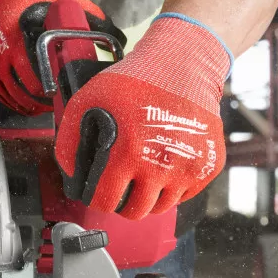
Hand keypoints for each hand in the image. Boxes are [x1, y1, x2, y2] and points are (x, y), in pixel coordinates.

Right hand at [0, 0, 123, 114]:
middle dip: (50, 97)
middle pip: (32, 88)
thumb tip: (119, 38)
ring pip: (18, 97)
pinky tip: (32, 102)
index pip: (44, 67)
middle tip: (66, 98)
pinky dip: (19, 103)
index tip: (73, 89)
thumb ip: (89, 14)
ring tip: (52, 102)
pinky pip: (3, 98)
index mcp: (25, 31)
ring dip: (36, 104)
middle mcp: (5, 49)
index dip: (59, 83)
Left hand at [54, 13, 231, 220]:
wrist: (183, 65)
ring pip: (161, 207)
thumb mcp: (88, 101)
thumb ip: (71, 140)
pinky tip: (163, 164)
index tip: (98, 191)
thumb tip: (71, 172)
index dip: (97, 198)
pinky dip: (172, 187)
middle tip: (121, 185)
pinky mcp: (207, 167)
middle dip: (123, 202)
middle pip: (135, 212)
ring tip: (142, 173)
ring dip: (148, 196)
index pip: (106, 202)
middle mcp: (160, 166)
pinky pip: (184, 195)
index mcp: (129, 153)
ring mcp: (187, 169)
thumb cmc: (135, 81)